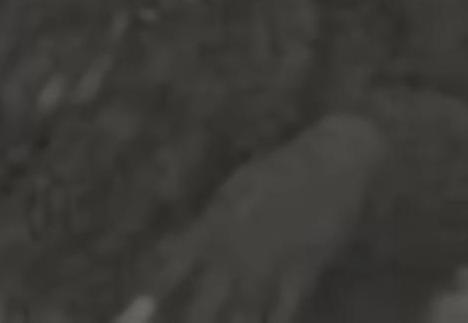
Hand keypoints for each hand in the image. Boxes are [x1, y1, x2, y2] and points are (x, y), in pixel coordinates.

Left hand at [112, 113, 379, 322]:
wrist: (335, 161)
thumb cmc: (280, 170)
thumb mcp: (234, 191)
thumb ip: (203, 226)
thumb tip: (172, 250)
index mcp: (214, 228)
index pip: (171, 272)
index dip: (150, 299)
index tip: (132, 318)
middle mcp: (235, 254)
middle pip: (201, 310)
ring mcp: (269, 268)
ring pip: (240, 320)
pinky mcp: (301, 276)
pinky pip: (281, 316)